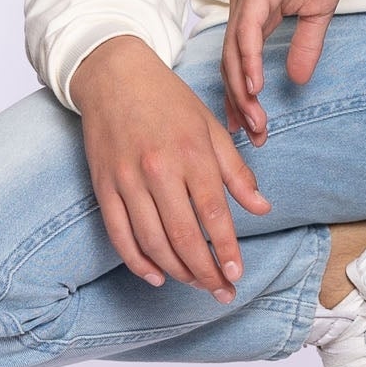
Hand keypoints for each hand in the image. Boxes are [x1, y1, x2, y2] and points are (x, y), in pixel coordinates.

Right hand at [72, 35, 272, 300]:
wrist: (114, 75)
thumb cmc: (169, 100)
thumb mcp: (210, 127)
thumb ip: (236, 171)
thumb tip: (262, 207)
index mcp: (191, 153)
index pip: (213, 214)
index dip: (227, 250)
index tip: (237, 274)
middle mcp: (158, 169)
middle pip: (183, 236)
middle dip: (205, 272)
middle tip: (221, 292)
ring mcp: (127, 180)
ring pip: (152, 241)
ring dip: (176, 271)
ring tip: (195, 283)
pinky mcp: (103, 186)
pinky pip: (119, 235)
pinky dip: (137, 262)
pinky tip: (156, 275)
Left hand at [221, 0, 365, 144]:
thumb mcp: (317, 10)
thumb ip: (305, 44)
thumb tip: (298, 80)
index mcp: (253, 11)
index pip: (238, 62)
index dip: (242, 97)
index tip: (250, 128)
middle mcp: (242, 6)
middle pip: (229, 65)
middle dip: (239, 105)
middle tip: (250, 138)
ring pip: (233, 54)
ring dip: (242, 91)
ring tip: (254, 122)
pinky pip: (247, 31)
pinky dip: (246, 61)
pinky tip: (254, 87)